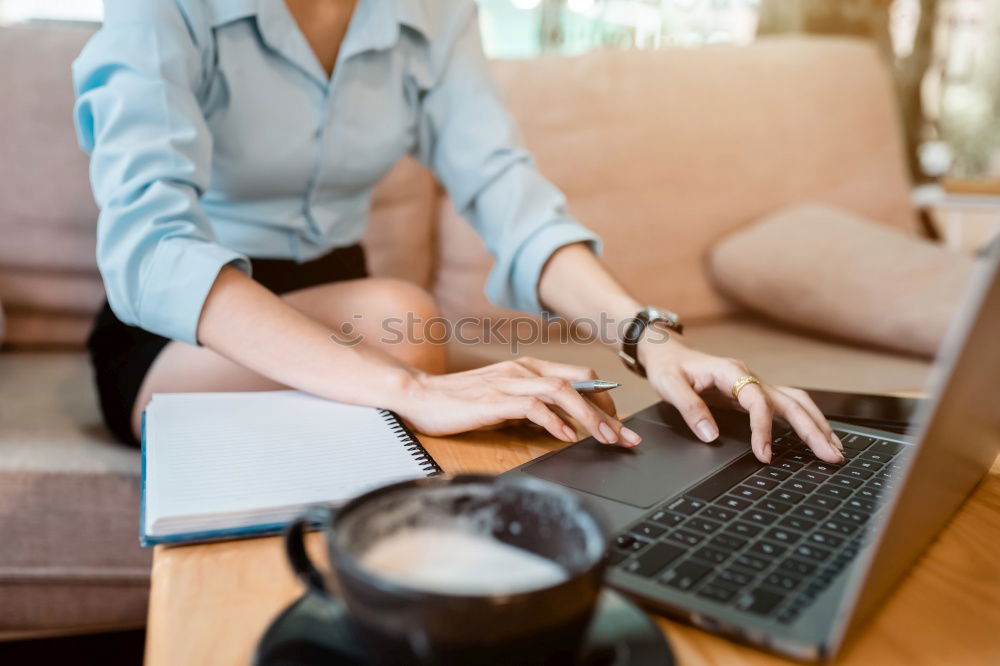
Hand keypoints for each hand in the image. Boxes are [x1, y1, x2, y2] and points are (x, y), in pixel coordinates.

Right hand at [388, 357, 641, 446]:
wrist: (419, 396)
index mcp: (528, 367)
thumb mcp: (504, 400)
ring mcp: (510, 382)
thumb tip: (563, 424)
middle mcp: (523, 370)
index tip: (619, 423)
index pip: (580, 377)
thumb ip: (532, 406)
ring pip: (563, 392)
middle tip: (625, 436)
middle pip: (580, 383)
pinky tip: (566, 438)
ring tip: (605, 438)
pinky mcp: (496, 399)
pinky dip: (555, 423)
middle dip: (608, 411)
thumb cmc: (460, 402)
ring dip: (589, 417)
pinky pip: (535, 407)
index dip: (605, 399)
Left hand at [639, 330, 843, 463]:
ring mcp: (755, 385)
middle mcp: (749, 377)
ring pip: (796, 402)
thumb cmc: (669, 368)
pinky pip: (788, 405)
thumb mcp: (669, 386)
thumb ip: (689, 409)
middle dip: (812, 429)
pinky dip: (806, 420)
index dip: (763, 428)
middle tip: (830, 456)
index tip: (764, 454)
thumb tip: (710, 435)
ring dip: (817, 425)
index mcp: (730, 372)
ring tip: (835, 449)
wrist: (668, 352)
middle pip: (790, 402)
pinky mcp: (755, 394)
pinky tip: (818, 436)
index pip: (757, 401)